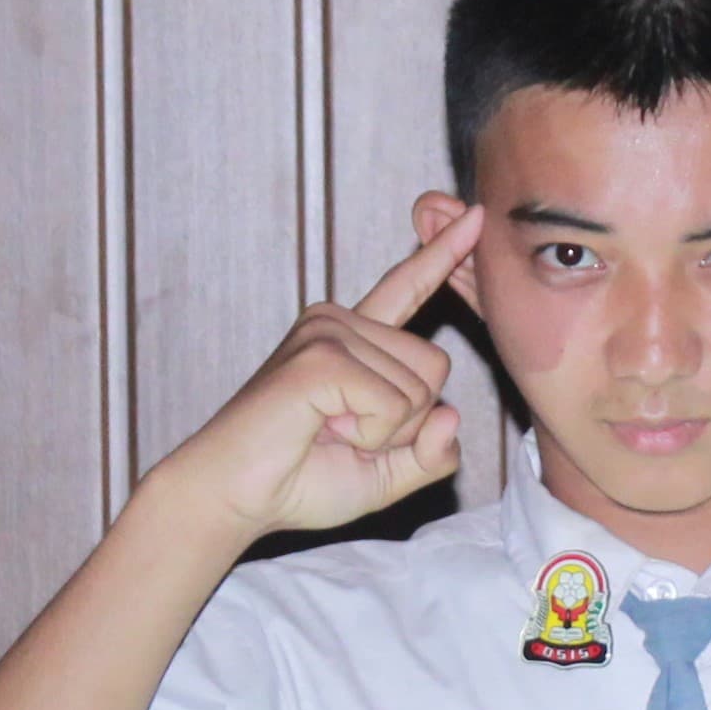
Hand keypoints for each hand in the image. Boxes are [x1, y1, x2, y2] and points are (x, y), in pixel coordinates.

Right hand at [161, 204, 484, 539]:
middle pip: (436, 368)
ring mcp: (328, 331)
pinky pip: (392, 404)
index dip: (442, 255)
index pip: (408, 289)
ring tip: (328, 432)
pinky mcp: (320, 355)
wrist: (236, 494)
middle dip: (407, 424)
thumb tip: (452, 415)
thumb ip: (432, 453)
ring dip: (385, 434)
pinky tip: (324, 430)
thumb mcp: (386, 475)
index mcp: (354, 340)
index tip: (474, 215)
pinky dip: (370, 436)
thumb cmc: (301, 481)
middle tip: (344, 435)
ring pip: (420, 390)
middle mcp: (340, 321)